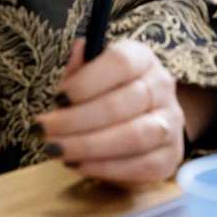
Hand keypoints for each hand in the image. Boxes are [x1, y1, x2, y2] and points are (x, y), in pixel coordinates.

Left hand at [36, 38, 184, 185]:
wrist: (143, 122)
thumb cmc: (108, 95)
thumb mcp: (92, 76)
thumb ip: (82, 67)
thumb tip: (79, 48)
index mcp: (143, 58)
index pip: (121, 62)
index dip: (88, 81)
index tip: (58, 99)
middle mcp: (162, 86)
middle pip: (123, 103)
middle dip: (77, 120)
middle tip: (46, 131)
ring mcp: (170, 121)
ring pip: (134, 135)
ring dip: (89, 146)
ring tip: (58, 150)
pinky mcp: (170, 155)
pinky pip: (141, 165)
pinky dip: (107, 168)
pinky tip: (80, 164)